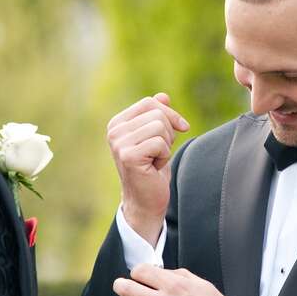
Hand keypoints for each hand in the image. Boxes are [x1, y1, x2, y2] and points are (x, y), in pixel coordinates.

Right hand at [107, 94, 189, 244]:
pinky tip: (154, 167)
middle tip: (160, 152)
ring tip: (155, 160)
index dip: (170, 114)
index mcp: (118, 123)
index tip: (182, 128)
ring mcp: (119, 143)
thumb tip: (163, 96)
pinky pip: (160, 143)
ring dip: (166, 146)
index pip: (150, 102)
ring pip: (160, 127)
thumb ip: (157, 116)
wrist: (146, 200)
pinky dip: (164, 156)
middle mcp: (114, 131)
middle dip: (169, 133)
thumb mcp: (157, 137)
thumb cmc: (152, 168)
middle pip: (157, 113)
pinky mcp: (128, 156)